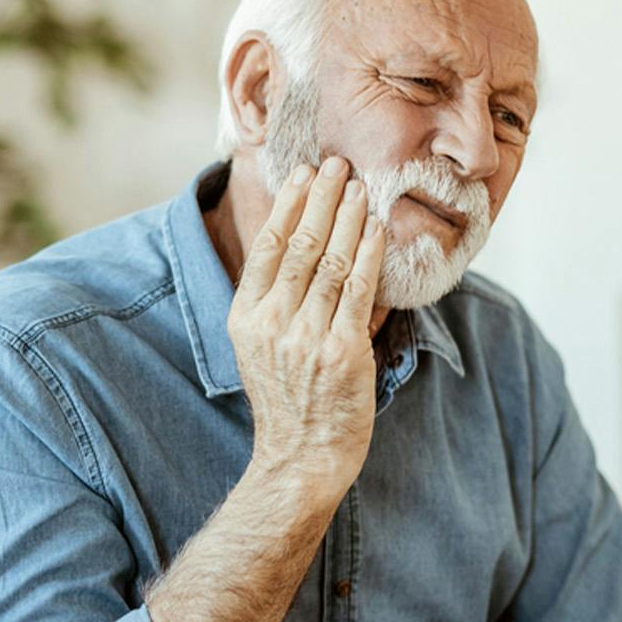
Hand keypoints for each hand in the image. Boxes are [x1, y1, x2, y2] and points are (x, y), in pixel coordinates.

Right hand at [228, 156, 386, 500]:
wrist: (302, 458)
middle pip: (299, 245)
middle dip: (321, 198)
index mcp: (246, 319)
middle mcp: (272, 324)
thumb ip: (280, 302)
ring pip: (329, 261)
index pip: (266, 247)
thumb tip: (312, 246)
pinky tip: (375, 228)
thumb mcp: (263, 349)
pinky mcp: (342, 352)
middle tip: (337, 164)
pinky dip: (367, 254)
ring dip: (347, 217)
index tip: (303, 174)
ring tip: (359, 187)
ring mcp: (306, 338)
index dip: (287, 205)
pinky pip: (358, 291)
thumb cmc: (289, 401)